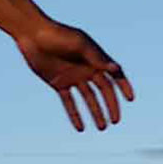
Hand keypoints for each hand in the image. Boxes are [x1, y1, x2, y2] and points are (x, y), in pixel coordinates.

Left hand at [18, 22, 132, 131]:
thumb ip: (96, 57)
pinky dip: (74, 115)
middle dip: (111, 106)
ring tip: (102, 128)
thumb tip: (116, 69)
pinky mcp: (59, 83)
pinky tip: (80, 128)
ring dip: (96, 113)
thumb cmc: (58, 34)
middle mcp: (87, 69)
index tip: (130, 99)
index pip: (114, 75)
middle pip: (104, 91)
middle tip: (115, 121)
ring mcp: (73, 77)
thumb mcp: (79, 44)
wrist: (32, 34)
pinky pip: (69, 102)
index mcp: (95, 58)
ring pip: (88, 99)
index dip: (124, 86)